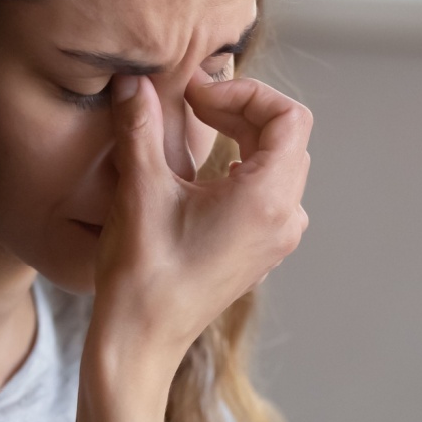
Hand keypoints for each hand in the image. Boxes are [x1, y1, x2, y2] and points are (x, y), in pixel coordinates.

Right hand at [92, 71, 310, 368]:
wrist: (141, 340)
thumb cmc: (143, 273)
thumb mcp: (139, 188)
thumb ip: (140, 126)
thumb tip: (132, 81)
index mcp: (268, 199)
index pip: (289, 117)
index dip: (246, 92)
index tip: (198, 94)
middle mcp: (285, 218)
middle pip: (287, 137)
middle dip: (242, 109)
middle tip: (192, 104)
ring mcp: (277, 238)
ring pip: (280, 164)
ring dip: (244, 136)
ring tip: (199, 128)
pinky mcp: (262, 251)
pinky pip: (269, 193)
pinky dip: (243, 166)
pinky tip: (203, 171)